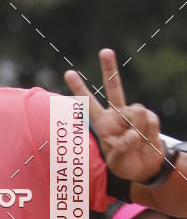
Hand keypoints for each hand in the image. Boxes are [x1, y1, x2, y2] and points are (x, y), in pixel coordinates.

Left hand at [64, 49, 164, 182]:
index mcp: (102, 123)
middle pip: (114, 87)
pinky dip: (149, 133)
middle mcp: (117, 114)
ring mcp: (134, 115)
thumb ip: (121, 149)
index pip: (88, 104)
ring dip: (137, 129)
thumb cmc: (125, 164)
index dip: (79, 89)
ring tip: (137, 143)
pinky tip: (147, 139)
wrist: (145, 167)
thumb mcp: (117, 161)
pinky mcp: (150, 119)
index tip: (69, 73)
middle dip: (110, 68)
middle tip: (105, 51)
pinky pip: (150, 120)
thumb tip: (132, 135)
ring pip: (135, 110)